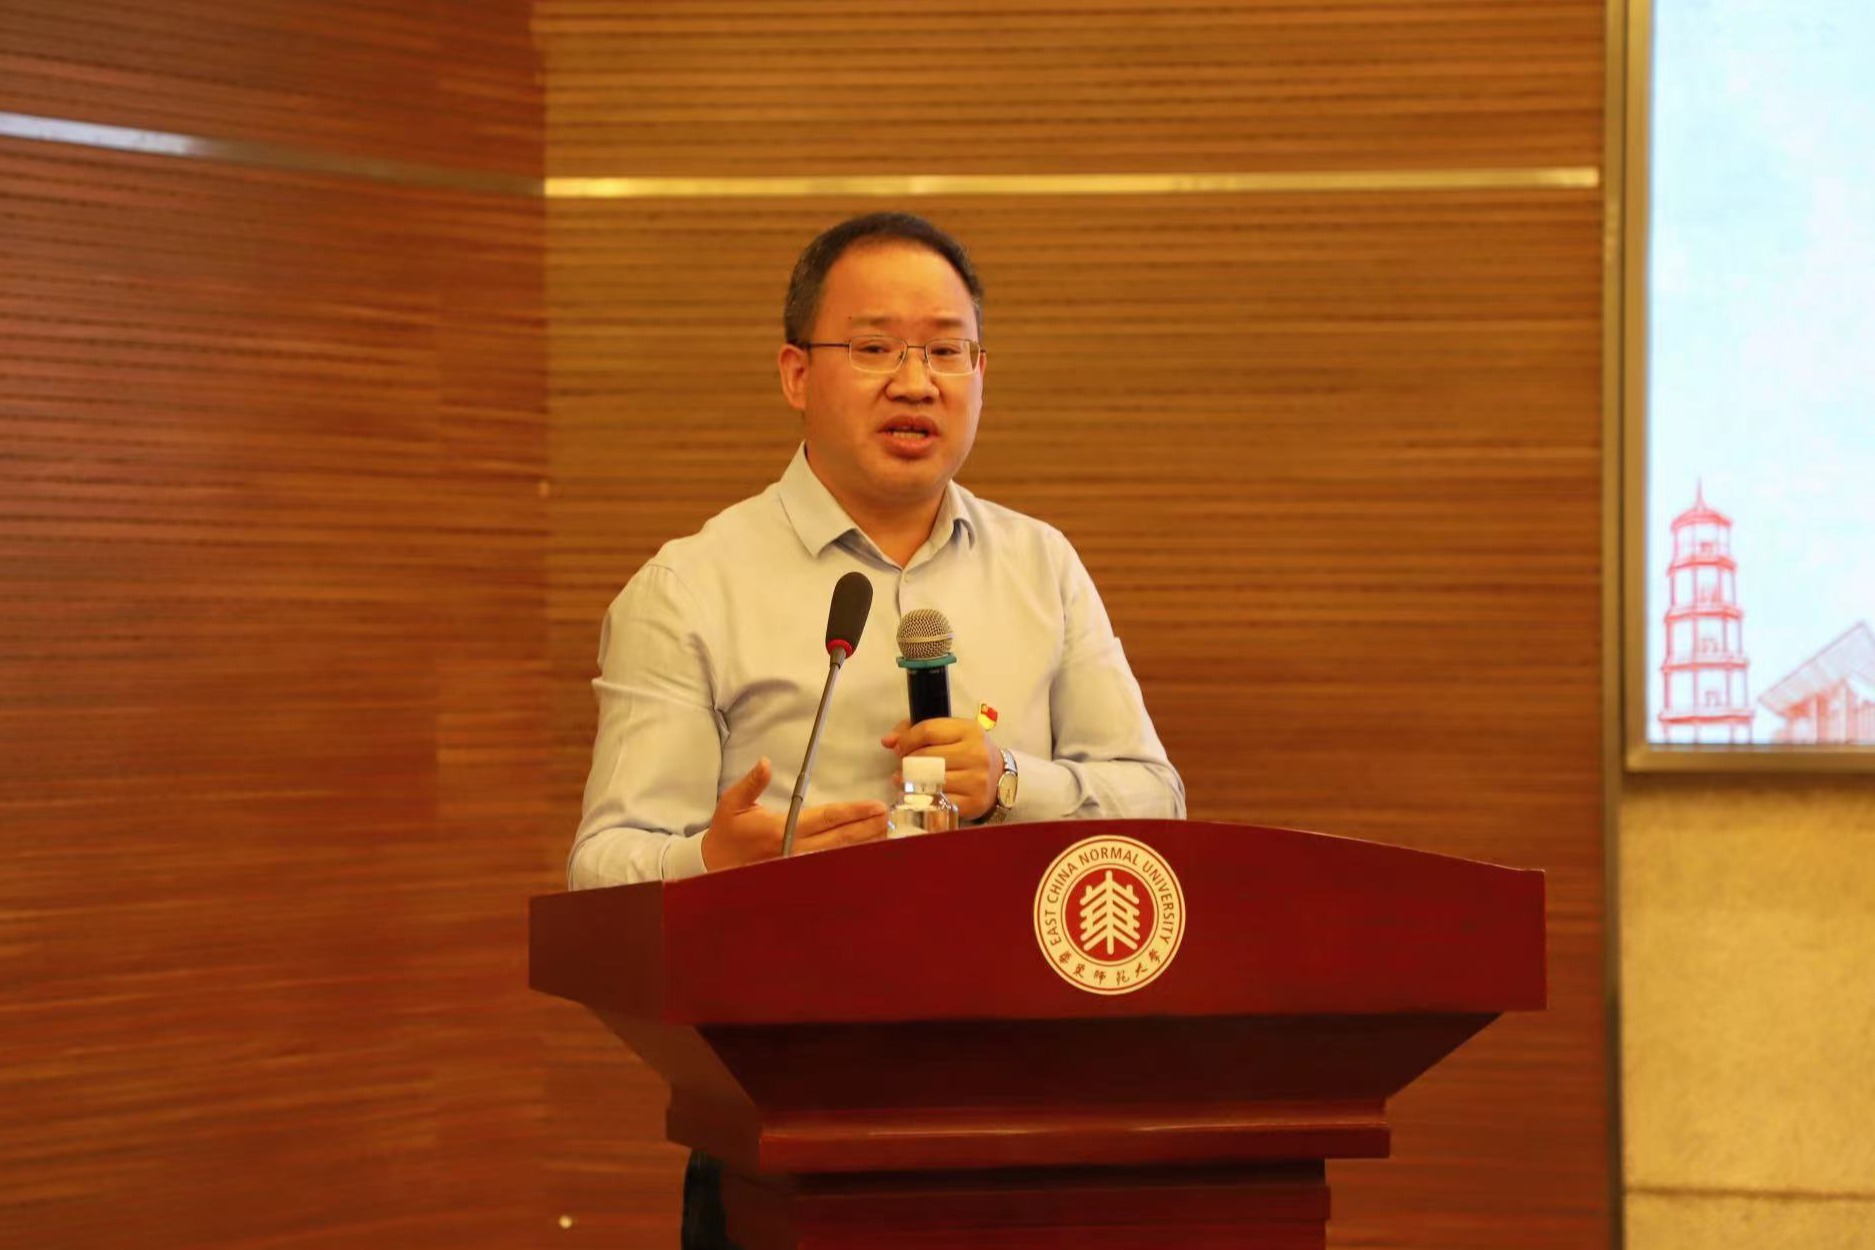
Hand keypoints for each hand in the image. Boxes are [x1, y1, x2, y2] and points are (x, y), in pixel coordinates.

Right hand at [700, 758, 889, 871]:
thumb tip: (765, 763)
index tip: (874, 806)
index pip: (826, 819)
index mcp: (782, 829)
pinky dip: (851, 857)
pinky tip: (867, 849)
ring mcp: (799, 864)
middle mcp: (795, 849)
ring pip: (839, 854)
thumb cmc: (727, 832)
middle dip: (867, 827)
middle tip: (890, 816)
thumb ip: (751, 783)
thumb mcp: (732, 802)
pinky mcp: (799, 873)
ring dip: (864, 843)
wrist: (714, 867)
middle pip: (840, 838)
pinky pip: (830, 865)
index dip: (853, 812)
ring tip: (886, 830)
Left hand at [881, 718, 1001, 821]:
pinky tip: (918, 794)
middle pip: (927, 756)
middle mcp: (976, 754)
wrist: (998, 777)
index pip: (928, 731)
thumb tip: (888, 741)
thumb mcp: (949, 733)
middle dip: (908, 761)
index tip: (899, 748)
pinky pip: (939, 800)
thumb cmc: (967, 751)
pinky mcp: (973, 802)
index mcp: (970, 730)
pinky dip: (924, 798)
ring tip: (906, 780)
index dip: (907, 740)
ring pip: (931, 780)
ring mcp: (976, 780)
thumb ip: (915, 730)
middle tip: (904, 765)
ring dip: (912, 781)